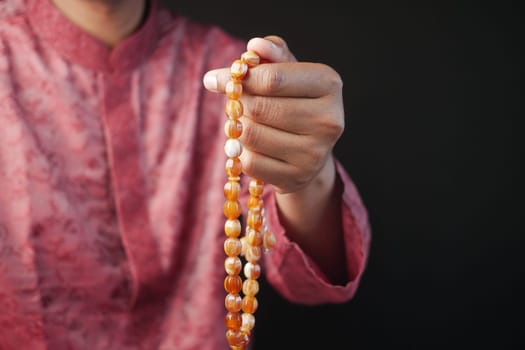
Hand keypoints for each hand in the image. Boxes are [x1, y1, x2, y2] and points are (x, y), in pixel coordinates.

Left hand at [203, 36, 344, 194]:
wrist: (309, 151)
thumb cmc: (294, 103)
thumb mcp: (288, 74)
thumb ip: (272, 55)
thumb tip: (256, 45)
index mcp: (329, 85)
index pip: (272, 78)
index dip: (239, 77)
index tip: (216, 78)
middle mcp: (328, 120)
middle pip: (259, 107)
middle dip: (238, 104)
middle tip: (234, 103)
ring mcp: (314, 153)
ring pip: (251, 135)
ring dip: (238, 128)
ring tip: (246, 124)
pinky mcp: (297, 177)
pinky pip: (250, 162)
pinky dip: (241, 153)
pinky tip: (251, 147)